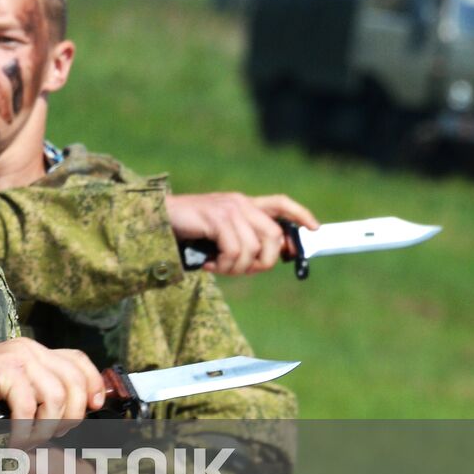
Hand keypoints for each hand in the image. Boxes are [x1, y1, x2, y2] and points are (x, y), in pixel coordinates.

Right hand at [0, 339, 104, 443]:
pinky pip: (29, 407)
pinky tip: (14, 441)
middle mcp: (30, 350)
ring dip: (46, 428)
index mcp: (34, 352)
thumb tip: (70, 421)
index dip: (93, 384)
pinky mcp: (5, 371)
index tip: (95, 408)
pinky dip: (25, 431)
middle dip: (71, 417)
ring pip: (56, 396)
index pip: (77, 361)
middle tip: (50, 436)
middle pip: (74, 382)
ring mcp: (18, 358)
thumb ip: (38, 399)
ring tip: (28, 441)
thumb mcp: (13, 395)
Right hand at [165, 192, 318, 274]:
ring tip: (218, 268)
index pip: (280, 203)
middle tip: (242, 271)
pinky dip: (225, 265)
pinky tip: (210, 265)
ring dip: (237, 268)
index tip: (315, 229)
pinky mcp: (216, 217)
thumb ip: (241, 239)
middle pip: (274, 236)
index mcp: (242, 204)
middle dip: (264, 262)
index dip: (300, 214)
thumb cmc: (186, 232)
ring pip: (254, 248)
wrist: (157, 220)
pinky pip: (235, 249)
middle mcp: (240, 203)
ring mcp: (229, 209)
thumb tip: (270, 257)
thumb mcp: (217, 234)